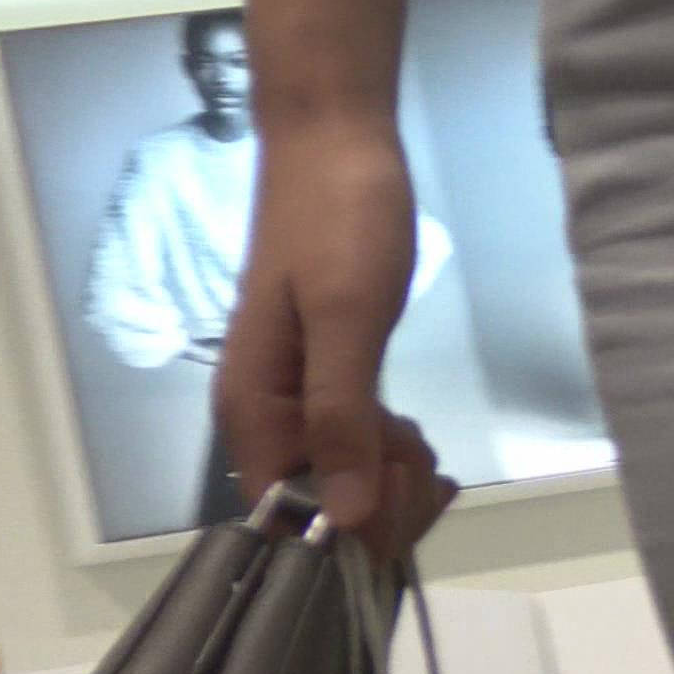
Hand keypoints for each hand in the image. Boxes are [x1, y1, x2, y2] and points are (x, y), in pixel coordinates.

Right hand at [217, 114, 458, 558]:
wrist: (334, 141)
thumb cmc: (339, 220)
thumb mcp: (346, 318)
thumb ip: (340, 418)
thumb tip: (341, 520)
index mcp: (252, 412)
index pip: (285, 523)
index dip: (347, 533)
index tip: (400, 496)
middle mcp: (263, 420)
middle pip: (317, 514)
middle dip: (379, 506)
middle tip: (419, 455)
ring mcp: (294, 404)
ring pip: (343, 487)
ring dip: (390, 483)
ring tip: (422, 440)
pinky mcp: (326, 385)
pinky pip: (355, 451)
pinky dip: (390, 456)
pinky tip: (417, 438)